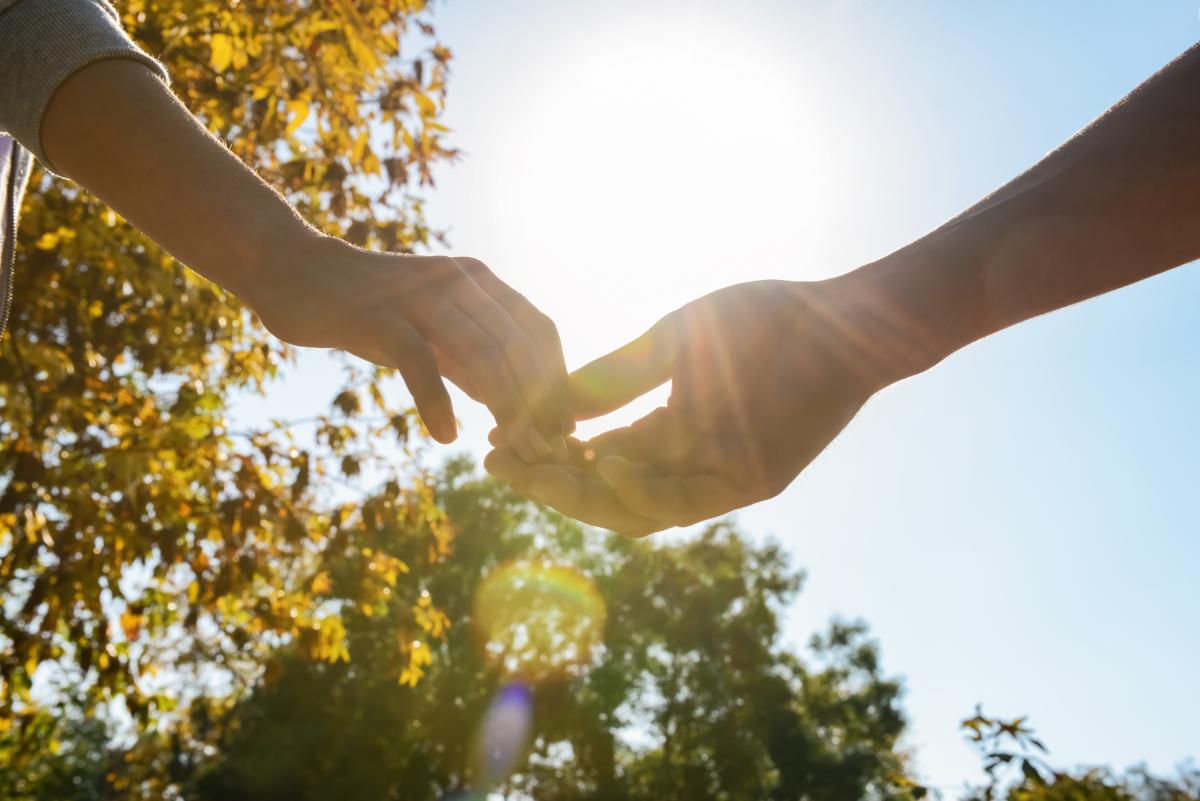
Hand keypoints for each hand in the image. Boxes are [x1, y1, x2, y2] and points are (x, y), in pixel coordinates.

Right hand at [252, 232, 569, 458]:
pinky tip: (448, 435)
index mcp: (479, 281)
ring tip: (515, 449)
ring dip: (506, 406)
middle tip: (545, 450)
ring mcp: (420, 295)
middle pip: (519, 345)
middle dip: (539, 402)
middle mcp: (458, 281)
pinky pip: (420, 362)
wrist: (295, 271)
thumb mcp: (432, 333)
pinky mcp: (379, 315)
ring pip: (483, 353)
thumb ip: (471, 363)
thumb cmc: (370, 309)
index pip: (538, 331)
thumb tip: (512, 404)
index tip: (562, 427)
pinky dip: (438, 403)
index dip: (557, 380)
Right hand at [485, 276, 921, 534]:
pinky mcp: (751, 482)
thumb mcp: (672, 342)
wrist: (845, 318)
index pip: (594, 455)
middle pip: (604, 488)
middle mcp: (689, 461)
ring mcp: (719, 476)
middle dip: (549, 479)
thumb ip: (616, 375)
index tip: (497, 438)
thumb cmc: (764, 318)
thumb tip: (549, 400)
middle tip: (497, 461)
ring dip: (581, 492)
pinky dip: (638, 490)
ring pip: (635, 506)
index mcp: (669, 427)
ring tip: (532, 466)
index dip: (546, 452)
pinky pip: (682, 501)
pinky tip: (602, 462)